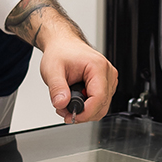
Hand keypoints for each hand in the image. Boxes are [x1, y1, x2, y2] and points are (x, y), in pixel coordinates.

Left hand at [5, 0, 117, 122]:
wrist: (63, 44)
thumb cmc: (60, 52)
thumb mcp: (52, 70)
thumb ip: (57, 88)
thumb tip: (62, 104)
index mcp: (98, 67)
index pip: (99, 98)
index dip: (86, 112)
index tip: (71, 117)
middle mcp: (108, 73)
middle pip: (102, 106)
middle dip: (83, 113)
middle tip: (63, 110)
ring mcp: (109, 80)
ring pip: (102, 107)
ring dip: (84, 111)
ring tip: (67, 102)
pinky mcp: (107, 85)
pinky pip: (100, 103)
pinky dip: (87, 106)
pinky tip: (75, 99)